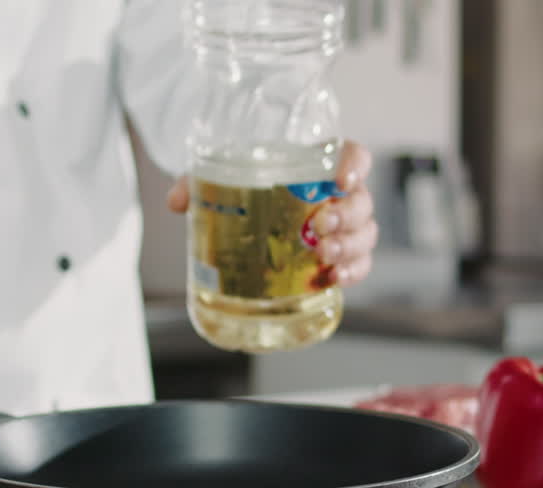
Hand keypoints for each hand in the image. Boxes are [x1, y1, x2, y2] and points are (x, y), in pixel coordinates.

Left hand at [167, 140, 376, 286]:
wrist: (249, 214)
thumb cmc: (246, 189)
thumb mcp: (220, 181)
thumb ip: (198, 183)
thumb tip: (177, 201)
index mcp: (317, 167)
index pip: (352, 154)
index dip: (355, 164)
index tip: (342, 179)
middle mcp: (338, 196)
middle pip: (362, 201)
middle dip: (347, 216)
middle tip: (319, 226)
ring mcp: (343, 229)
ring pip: (365, 235)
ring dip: (350, 246)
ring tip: (324, 256)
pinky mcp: (339, 258)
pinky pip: (359, 265)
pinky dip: (352, 273)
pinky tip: (333, 279)